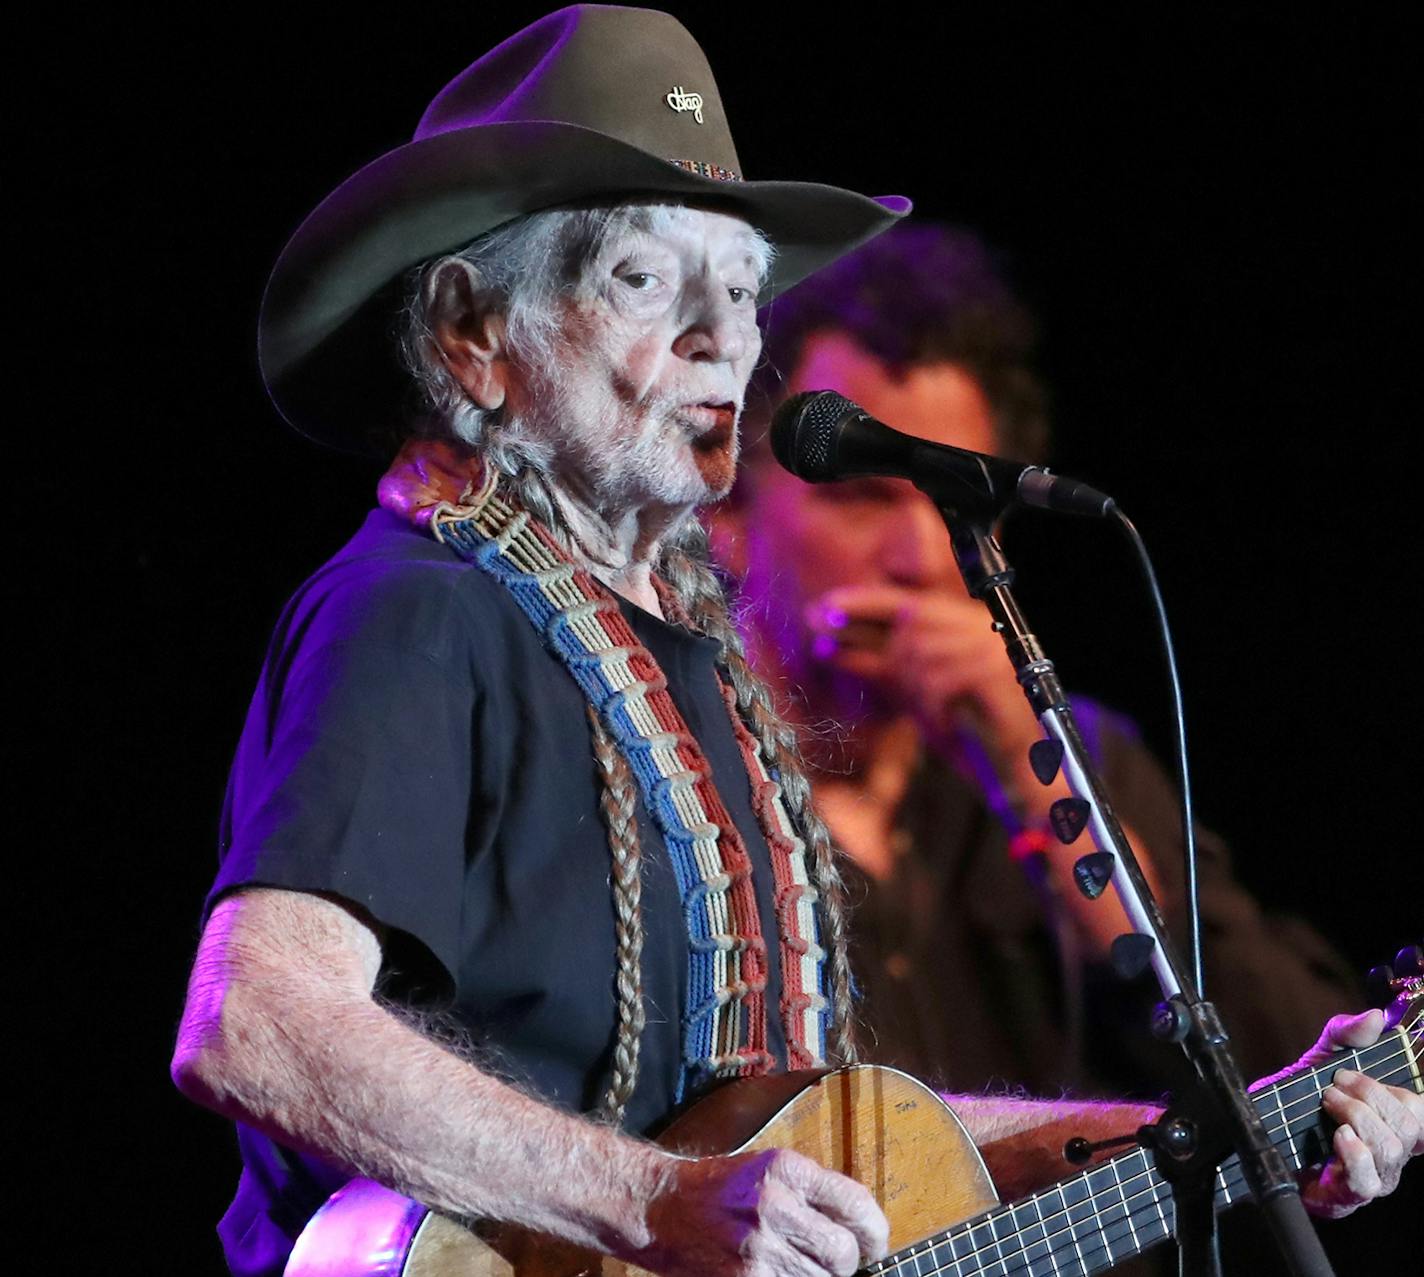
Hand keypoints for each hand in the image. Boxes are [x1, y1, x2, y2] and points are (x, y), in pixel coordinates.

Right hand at [640, 1147, 889, 1275]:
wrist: (662, 1208)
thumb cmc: (720, 1188)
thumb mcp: (768, 1169)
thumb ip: (813, 1192)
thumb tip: (860, 1227)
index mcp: (785, 1170)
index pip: (854, 1204)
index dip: (874, 1231)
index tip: (875, 1244)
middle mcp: (774, 1206)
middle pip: (842, 1254)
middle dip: (846, 1264)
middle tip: (834, 1262)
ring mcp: (758, 1248)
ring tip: (799, 1265)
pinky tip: (781, 1273)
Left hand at [806, 585, 1035, 760]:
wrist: (1023, 766)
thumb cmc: (970, 733)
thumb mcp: (917, 693)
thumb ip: (885, 665)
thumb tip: (830, 645)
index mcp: (962, 625)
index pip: (906, 602)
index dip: (863, 602)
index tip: (825, 604)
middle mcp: (977, 627)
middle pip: (908, 621)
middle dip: (860, 629)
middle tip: (819, 633)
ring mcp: (987, 647)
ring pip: (920, 656)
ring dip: (915, 691)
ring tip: (931, 715)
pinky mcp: (992, 673)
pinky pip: (940, 685)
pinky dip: (935, 712)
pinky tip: (943, 727)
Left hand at [1255, 1008, 1422, 1217]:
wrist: (1267, 1136)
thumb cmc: (1304, 1100)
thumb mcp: (1322, 1059)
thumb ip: (1346, 1035)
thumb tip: (1375, 1017)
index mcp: (1394, 1122)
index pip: (1421, 1112)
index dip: (1400, 1093)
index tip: (1353, 1074)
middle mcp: (1394, 1152)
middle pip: (1408, 1126)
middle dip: (1368, 1096)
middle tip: (1332, 1086)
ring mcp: (1377, 1176)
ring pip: (1390, 1148)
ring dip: (1356, 1116)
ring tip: (1327, 1103)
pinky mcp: (1352, 1194)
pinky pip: (1367, 1178)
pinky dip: (1355, 1153)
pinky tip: (1339, 1136)